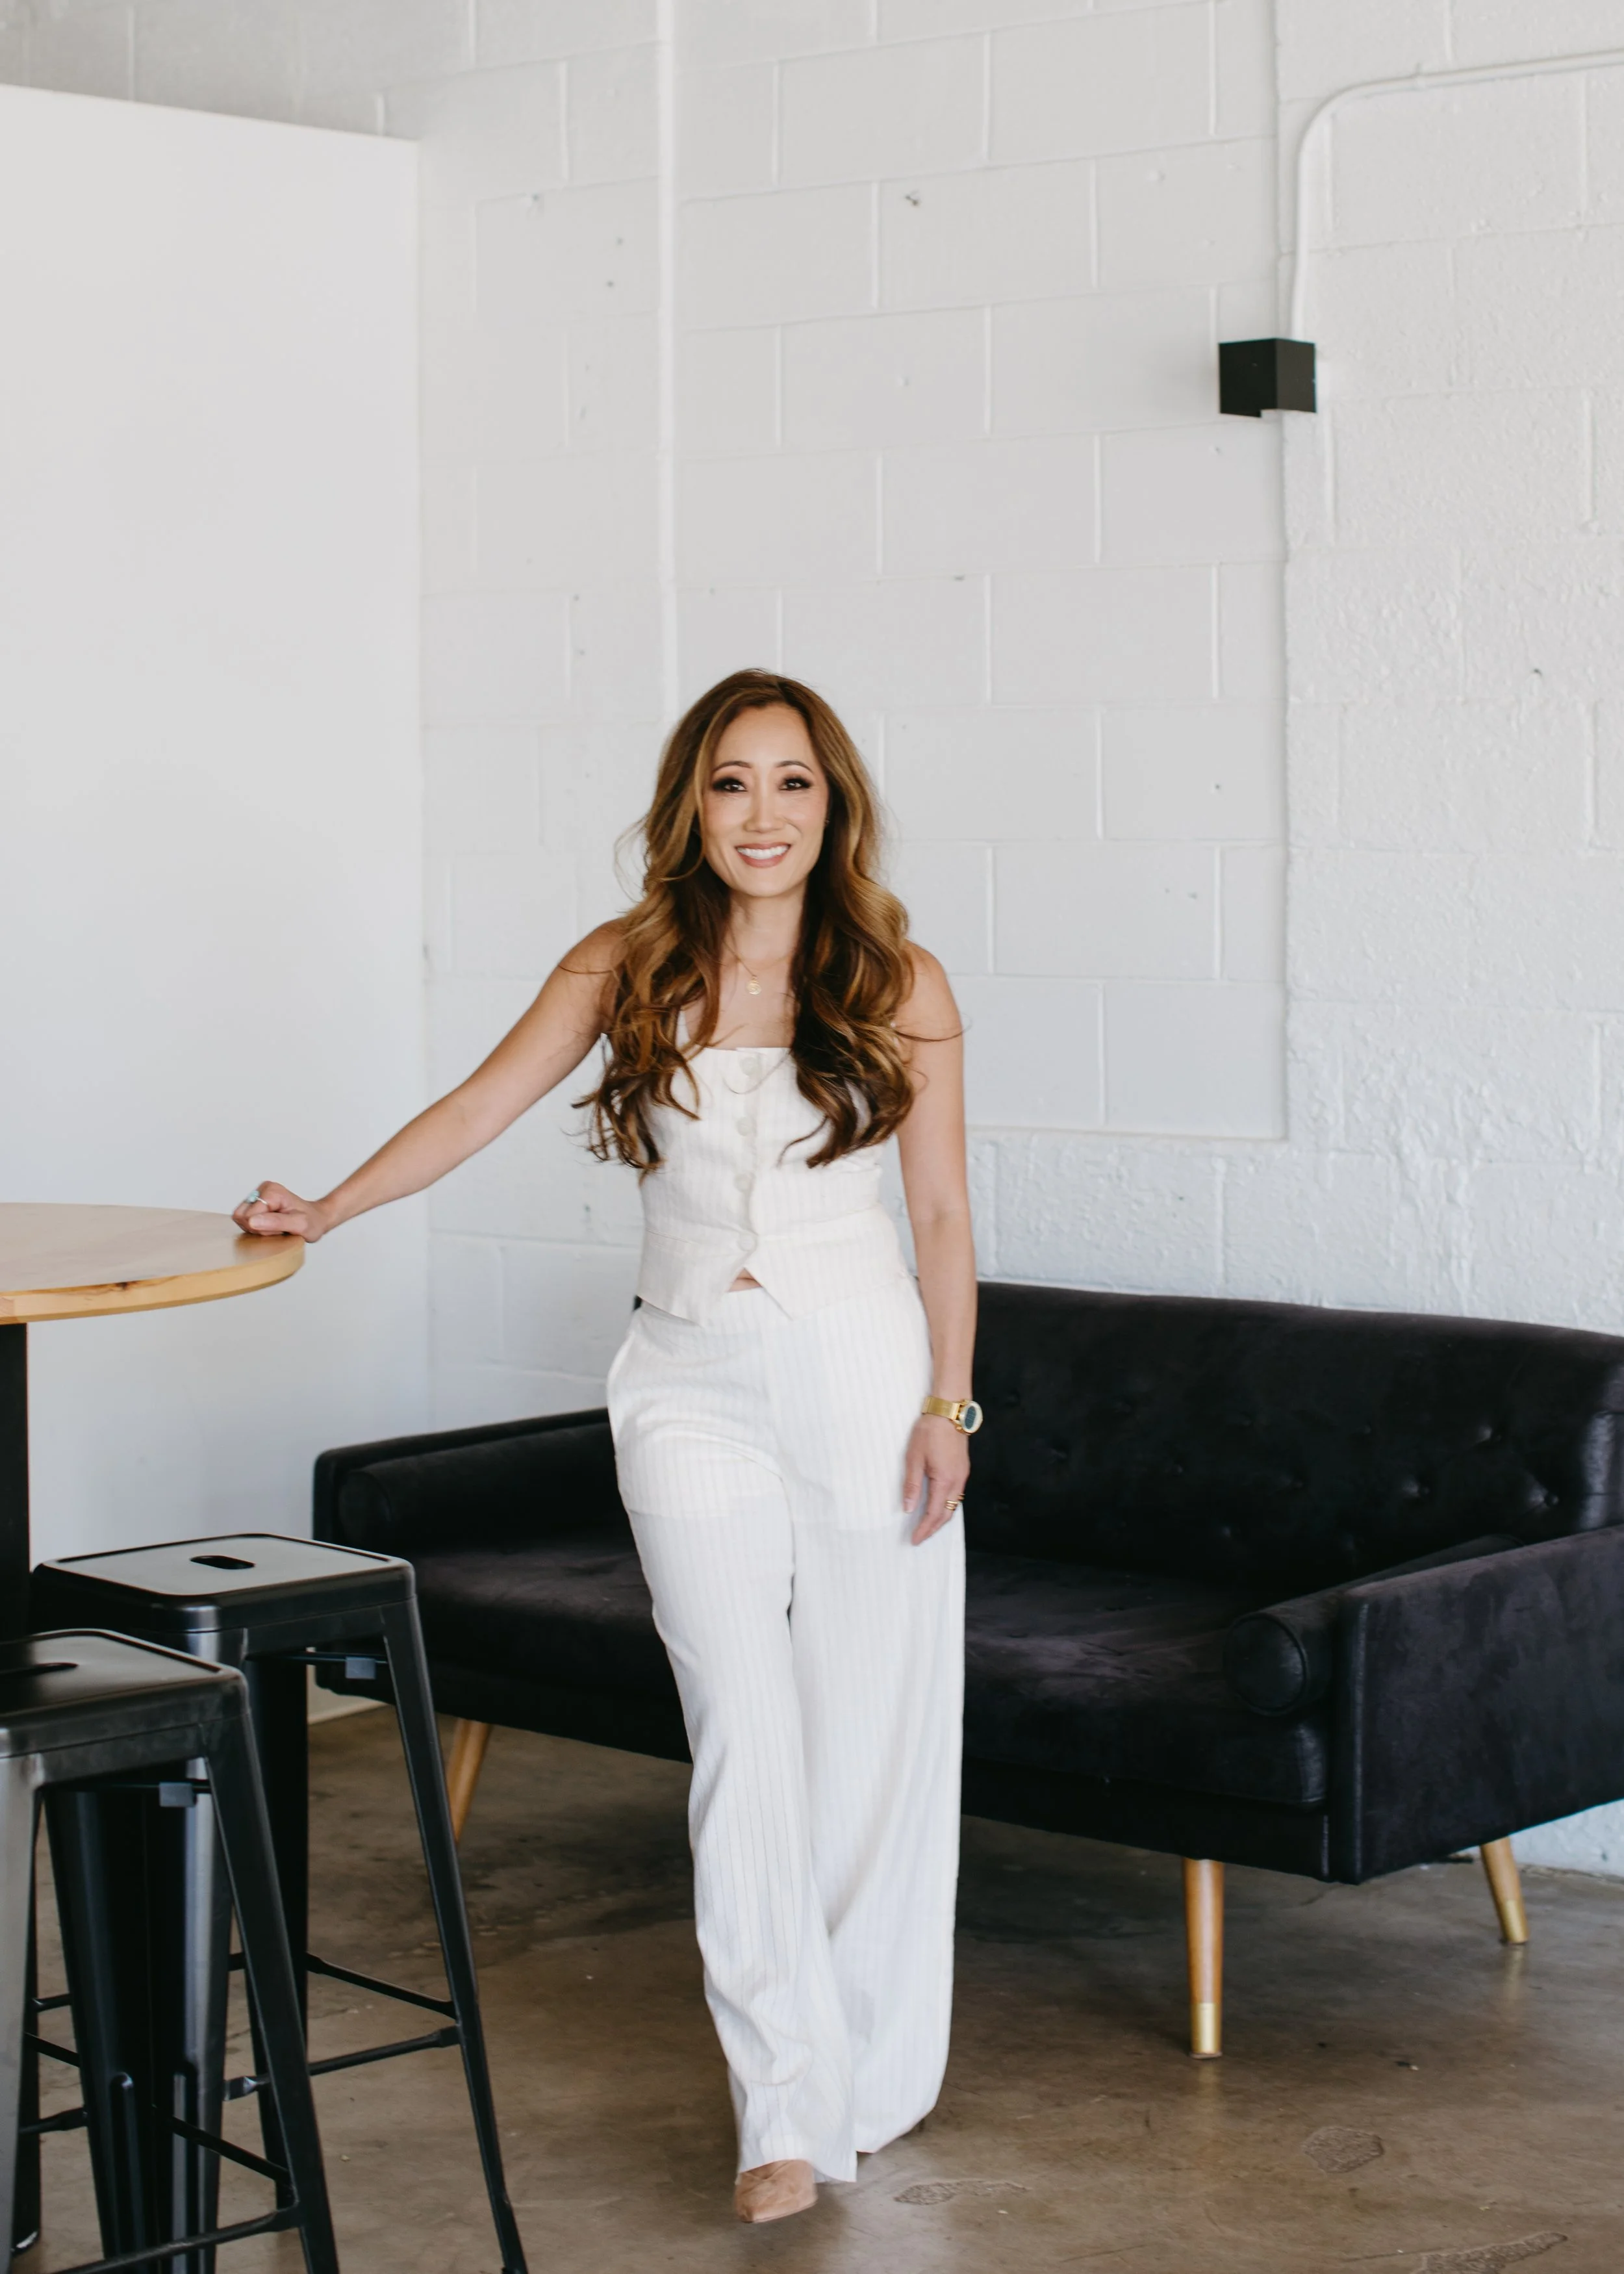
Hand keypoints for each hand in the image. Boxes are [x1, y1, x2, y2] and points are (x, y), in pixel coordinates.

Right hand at [233, 1181, 328, 1241]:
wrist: (317, 1218)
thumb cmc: (312, 1222)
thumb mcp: (299, 1225)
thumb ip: (276, 1222)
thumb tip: (252, 1221)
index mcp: (272, 1191)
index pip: (248, 1216)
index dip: (261, 1228)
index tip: (280, 1228)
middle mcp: (262, 1189)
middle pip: (241, 1216)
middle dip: (257, 1228)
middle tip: (278, 1228)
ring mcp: (258, 1196)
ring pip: (241, 1219)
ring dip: (257, 1228)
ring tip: (276, 1227)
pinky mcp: (255, 1203)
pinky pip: (244, 1220)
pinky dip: (256, 1227)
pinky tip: (271, 1226)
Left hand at [904, 1414, 968, 1545]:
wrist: (949, 1411)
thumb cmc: (930, 1432)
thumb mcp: (914, 1458)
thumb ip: (912, 1485)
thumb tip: (908, 1508)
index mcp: (944, 1481)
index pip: (934, 1513)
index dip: (924, 1529)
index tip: (915, 1539)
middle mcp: (957, 1481)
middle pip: (947, 1514)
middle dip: (933, 1528)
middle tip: (920, 1538)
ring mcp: (962, 1475)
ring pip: (953, 1505)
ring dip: (941, 1518)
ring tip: (928, 1526)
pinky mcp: (962, 1468)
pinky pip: (956, 1495)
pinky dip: (947, 1506)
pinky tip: (938, 1505)